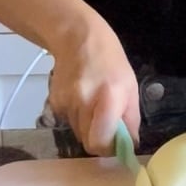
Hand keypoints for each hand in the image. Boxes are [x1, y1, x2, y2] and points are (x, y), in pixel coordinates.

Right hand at [48, 7, 139, 155]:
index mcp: (108, 97)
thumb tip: (130, 146)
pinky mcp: (53, 102)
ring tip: (93, 101)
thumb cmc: (110, 59)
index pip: (100, 143)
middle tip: (106, 121)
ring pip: (78, 132)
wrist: (77, 36)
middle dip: (99, 137)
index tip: (115, 142)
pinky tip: (80, 95)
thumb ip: (131, 118)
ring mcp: (66, 103)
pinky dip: (75, 115)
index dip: (108, 148)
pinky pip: (67, 121)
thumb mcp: (130, 85)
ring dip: (87, 125)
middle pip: (88, 142)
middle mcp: (84, 102)